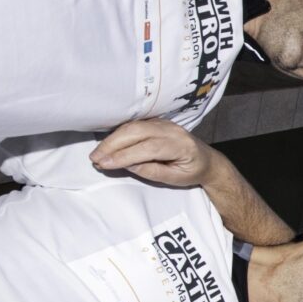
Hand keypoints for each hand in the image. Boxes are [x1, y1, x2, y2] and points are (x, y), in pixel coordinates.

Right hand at [91, 119, 213, 186]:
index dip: (124, 155)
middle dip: (112, 144)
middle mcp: (172, 130)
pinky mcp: (156, 122)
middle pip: (137, 132)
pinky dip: (118, 134)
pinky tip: (107, 145)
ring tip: (97, 154)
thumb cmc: (192, 172)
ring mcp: (164, 123)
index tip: (105, 164)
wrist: (207, 160)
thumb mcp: (175, 179)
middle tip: (95, 158)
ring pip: (133, 126)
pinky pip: (134, 125)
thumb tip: (127, 165)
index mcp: (181, 145)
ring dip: (112, 139)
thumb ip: (152, 172)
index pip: (148, 148)